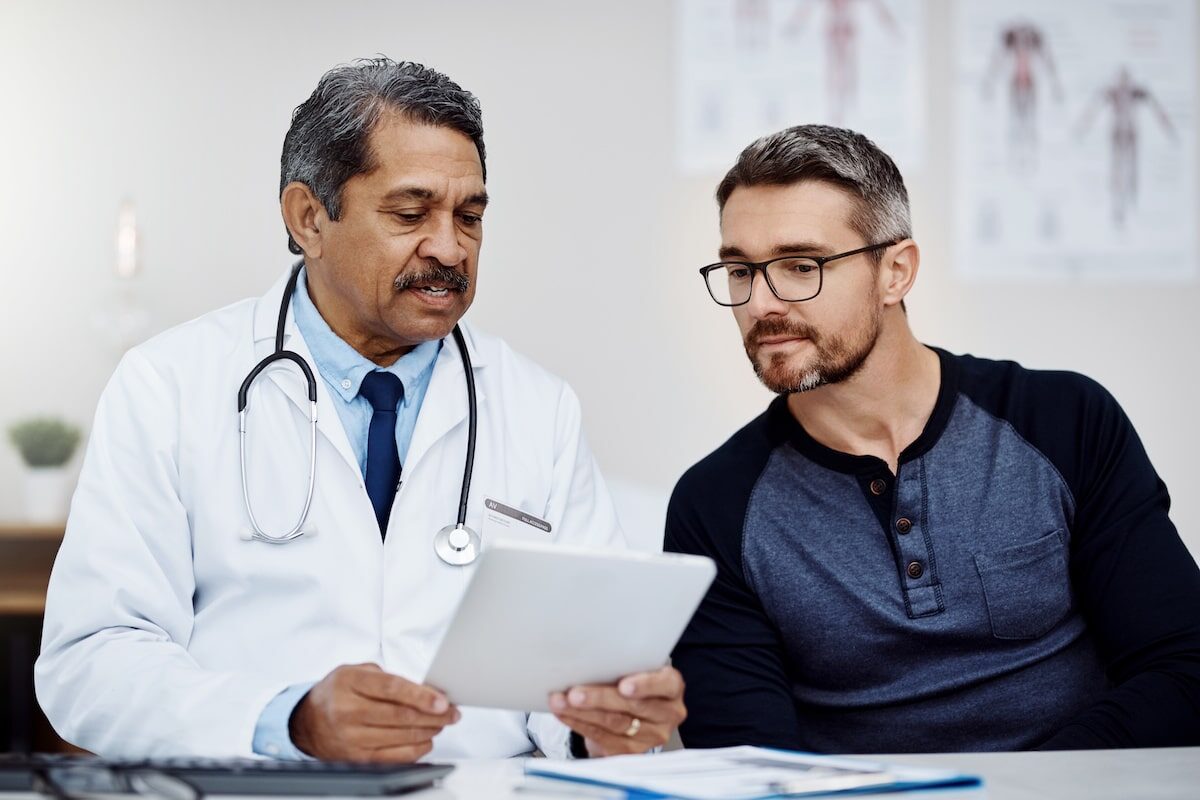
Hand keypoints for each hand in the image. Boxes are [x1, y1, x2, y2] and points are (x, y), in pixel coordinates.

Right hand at [290, 663, 459, 761]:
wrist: (307, 722)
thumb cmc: (338, 693)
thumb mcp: (356, 672)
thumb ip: (387, 679)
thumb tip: (424, 690)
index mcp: (349, 683)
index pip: (391, 689)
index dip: (420, 695)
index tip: (442, 701)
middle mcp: (347, 712)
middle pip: (400, 716)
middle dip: (433, 715)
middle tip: (451, 712)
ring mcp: (351, 738)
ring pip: (400, 737)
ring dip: (428, 731)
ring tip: (442, 723)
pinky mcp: (357, 759)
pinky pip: (395, 757)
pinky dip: (416, 749)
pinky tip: (426, 740)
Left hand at [548, 665, 685, 756]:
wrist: (632, 711)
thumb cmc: (633, 680)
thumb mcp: (636, 669)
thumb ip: (623, 665)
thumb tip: (589, 659)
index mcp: (672, 687)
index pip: (665, 684)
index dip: (645, 685)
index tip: (623, 686)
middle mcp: (666, 714)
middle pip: (633, 707)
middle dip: (600, 698)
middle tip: (575, 693)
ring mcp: (650, 736)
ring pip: (614, 724)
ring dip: (582, 712)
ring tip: (561, 702)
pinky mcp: (630, 751)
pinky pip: (601, 737)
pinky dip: (579, 723)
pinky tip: (564, 714)